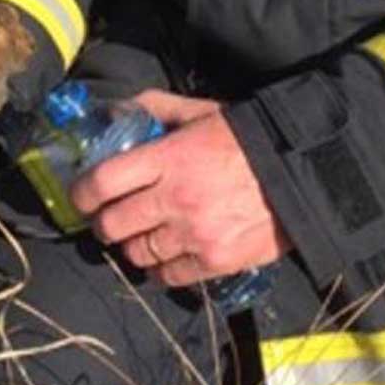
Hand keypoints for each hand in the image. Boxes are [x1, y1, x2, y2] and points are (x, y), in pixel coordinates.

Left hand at [69, 90, 291, 286]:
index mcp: (167, 159)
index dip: (81, 194)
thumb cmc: (246, 138)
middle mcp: (175, 200)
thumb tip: (114, 110)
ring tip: (140, 235)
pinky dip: (158, 269)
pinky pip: (168, 277)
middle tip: (109, 218)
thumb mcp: (199, 111)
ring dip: (131, 245)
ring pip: (137, 254)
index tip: (82, 197)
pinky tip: (163, 256)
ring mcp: (195, 235)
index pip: (101, 183)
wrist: (303, 172)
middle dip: (103, 223)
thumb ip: (153, 107)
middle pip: (112, 225)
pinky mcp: (216, 261)